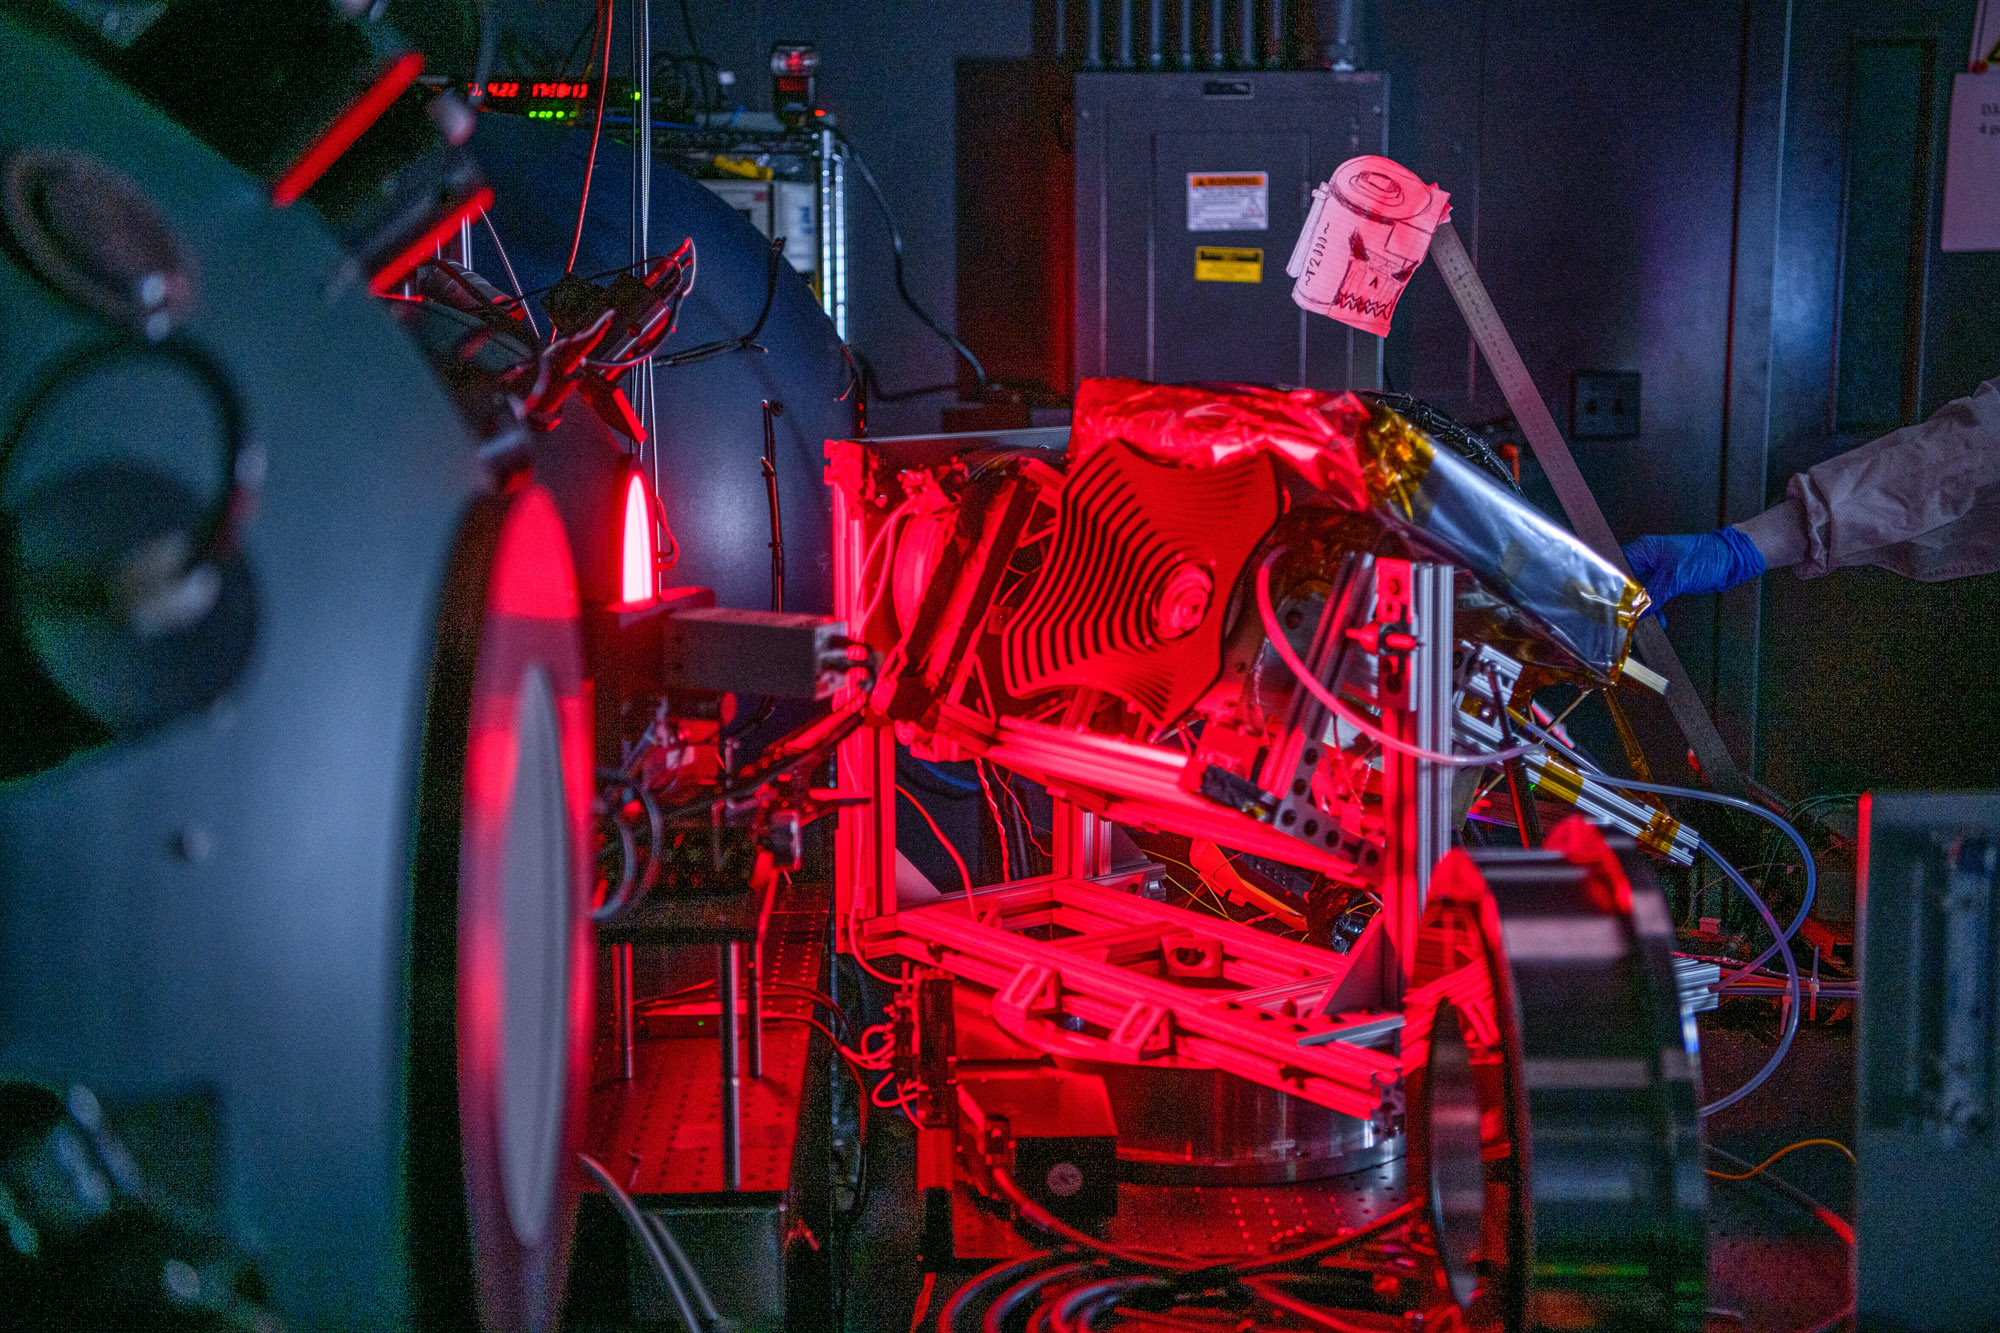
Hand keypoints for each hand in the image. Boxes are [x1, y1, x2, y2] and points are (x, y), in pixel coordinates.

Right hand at [1621, 528, 1765, 611]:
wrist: (1732, 560)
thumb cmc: (1705, 558)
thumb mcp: (1675, 578)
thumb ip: (1652, 596)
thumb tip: (1634, 613)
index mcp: (1643, 550)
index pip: (1616, 567)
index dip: (1609, 585)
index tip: (1607, 604)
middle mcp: (1646, 558)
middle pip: (1624, 581)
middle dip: (1623, 600)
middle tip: (1620, 618)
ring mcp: (1656, 570)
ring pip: (1638, 591)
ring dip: (1639, 607)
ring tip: (1637, 624)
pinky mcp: (1666, 581)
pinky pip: (1652, 596)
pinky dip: (1654, 609)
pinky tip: (1659, 621)